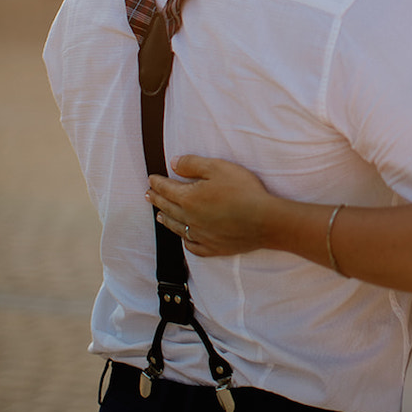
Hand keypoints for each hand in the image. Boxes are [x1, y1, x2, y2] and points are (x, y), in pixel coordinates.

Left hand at [146, 156, 275, 256]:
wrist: (263, 220)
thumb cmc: (243, 190)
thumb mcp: (218, 167)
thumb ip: (193, 164)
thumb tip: (173, 163)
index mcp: (189, 198)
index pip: (167, 189)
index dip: (157, 182)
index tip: (150, 179)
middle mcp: (190, 219)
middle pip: (168, 208)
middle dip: (156, 199)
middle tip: (148, 195)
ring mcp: (200, 235)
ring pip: (177, 227)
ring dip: (165, 220)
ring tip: (159, 216)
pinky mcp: (213, 247)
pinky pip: (192, 245)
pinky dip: (185, 240)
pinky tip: (185, 238)